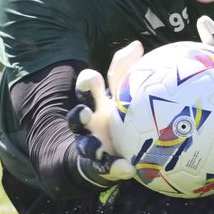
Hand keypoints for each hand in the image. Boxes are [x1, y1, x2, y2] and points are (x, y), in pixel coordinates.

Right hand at [66, 41, 143, 188]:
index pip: (86, 89)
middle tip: (85, 113)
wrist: (104, 151)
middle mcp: (87, 124)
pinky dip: (116, 168)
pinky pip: (106, 169)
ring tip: (97, 148)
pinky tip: (128, 169)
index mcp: (93, 102)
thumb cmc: (116, 114)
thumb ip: (125, 70)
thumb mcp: (120, 91)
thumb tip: (137, 44)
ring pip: (85, 146)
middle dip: (79, 115)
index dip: (87, 83)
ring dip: (89, 146)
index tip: (92, 80)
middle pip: (77, 118)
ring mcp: (89, 146)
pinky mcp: (98, 166)